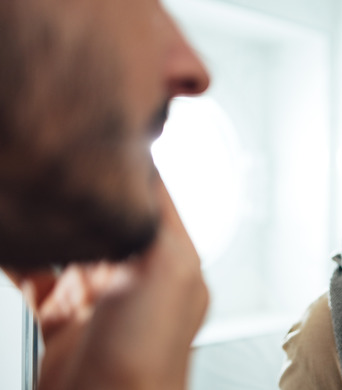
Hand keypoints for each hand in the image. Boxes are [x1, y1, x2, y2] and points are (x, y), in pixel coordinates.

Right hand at [4, 180, 208, 389]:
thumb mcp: (169, 271)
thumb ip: (159, 220)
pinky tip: (10, 236)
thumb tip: (145, 173)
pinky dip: (19, 255)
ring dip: (46, 220)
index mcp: (173, 261)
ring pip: (66, 241)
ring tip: (26, 194)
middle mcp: (138, 275)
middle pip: (104, 216)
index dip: (129, 166)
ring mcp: (97, 296)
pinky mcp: (60, 316)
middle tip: (51, 163)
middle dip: (77, 192)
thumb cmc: (146, 358)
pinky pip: (34, 274)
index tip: (102, 137)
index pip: (152, 197)